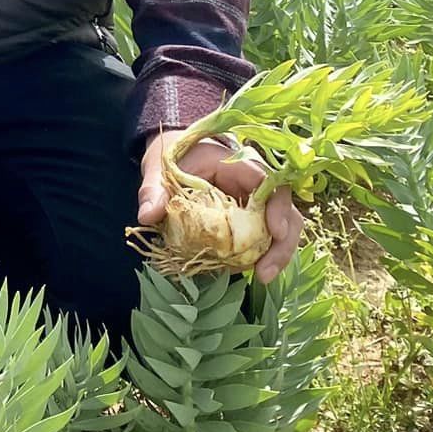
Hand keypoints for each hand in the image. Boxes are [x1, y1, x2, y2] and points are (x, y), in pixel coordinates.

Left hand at [137, 130, 303, 282]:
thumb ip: (154, 190)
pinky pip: (266, 238)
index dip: (277, 206)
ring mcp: (256, 203)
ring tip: (262, 277)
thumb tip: (147, 216)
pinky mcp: (251, 219)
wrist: (177, 154)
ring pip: (283, 228)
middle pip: (286, 210)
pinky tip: (248, 272)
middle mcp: (255, 184)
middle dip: (283, 242)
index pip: (270, 182)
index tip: (273, 230)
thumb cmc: (174, 157)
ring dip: (277, 254)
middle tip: (265, 271)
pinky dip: (262, 255)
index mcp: (238, 164)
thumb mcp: (159, 169)